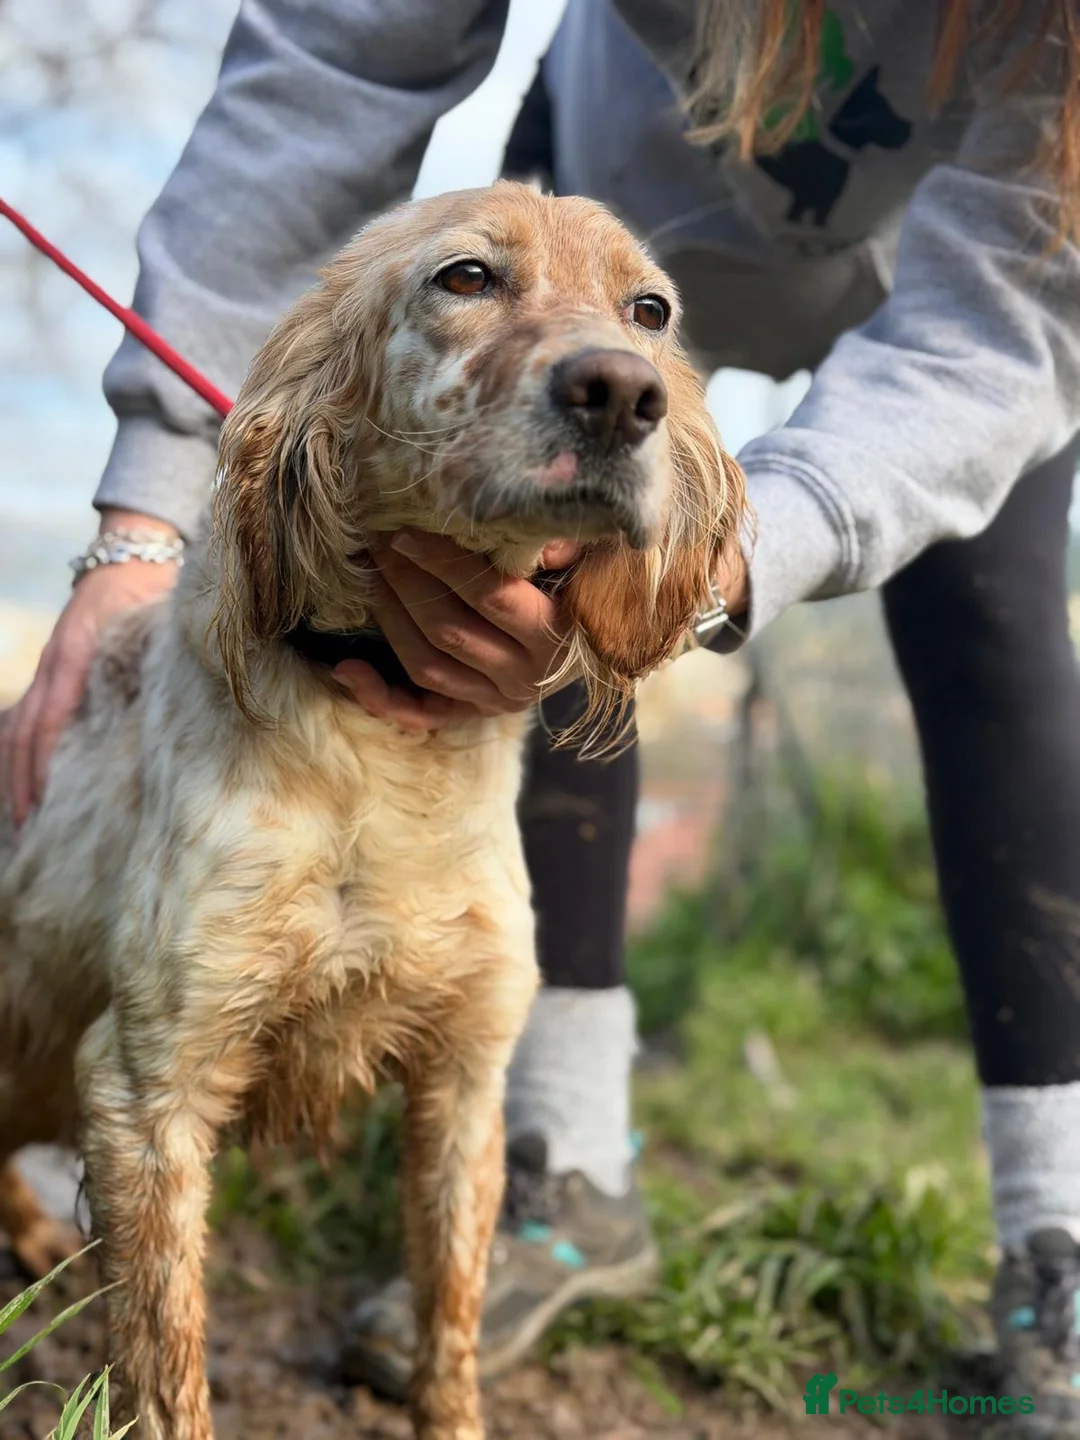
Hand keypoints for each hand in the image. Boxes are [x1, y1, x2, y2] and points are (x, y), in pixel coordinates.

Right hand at [1, 511, 180, 826]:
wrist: (133, 547)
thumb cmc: (152, 588)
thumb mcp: (155, 622)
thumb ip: (160, 661)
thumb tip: (196, 702)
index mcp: (75, 655)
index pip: (49, 719)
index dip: (43, 763)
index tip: (44, 802)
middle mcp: (55, 662)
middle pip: (25, 731)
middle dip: (23, 780)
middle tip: (31, 827)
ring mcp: (50, 664)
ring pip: (20, 726)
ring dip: (17, 772)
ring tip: (25, 816)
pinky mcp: (54, 667)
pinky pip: (28, 715)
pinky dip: (22, 749)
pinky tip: (26, 779)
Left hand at [336, 530, 750, 731]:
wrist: (599, 640)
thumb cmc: (587, 583)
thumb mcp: (590, 557)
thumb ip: (564, 541)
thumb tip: (533, 530)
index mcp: (556, 632)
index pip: (491, 595)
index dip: (443, 563)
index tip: (405, 529)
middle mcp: (526, 673)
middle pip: (448, 628)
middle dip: (404, 581)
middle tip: (374, 539)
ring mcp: (497, 699)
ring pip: (428, 665)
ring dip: (389, 619)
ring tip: (367, 574)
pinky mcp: (475, 714)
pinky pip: (421, 714)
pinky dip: (380, 697)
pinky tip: (346, 669)